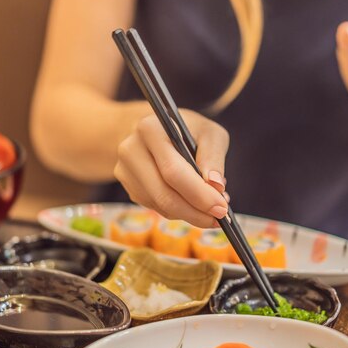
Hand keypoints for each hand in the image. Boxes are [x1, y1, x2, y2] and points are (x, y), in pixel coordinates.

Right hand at [114, 109, 229, 226]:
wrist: (158, 131)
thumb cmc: (188, 130)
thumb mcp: (209, 133)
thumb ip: (213, 156)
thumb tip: (216, 185)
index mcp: (150, 130)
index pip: (173, 171)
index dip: (199, 194)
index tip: (222, 208)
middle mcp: (131, 149)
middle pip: (163, 194)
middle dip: (195, 211)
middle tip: (219, 218)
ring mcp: (125, 170)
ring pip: (160, 205)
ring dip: (188, 213)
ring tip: (209, 208)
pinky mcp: (128, 186)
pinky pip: (155, 207)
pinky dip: (177, 211)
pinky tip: (191, 202)